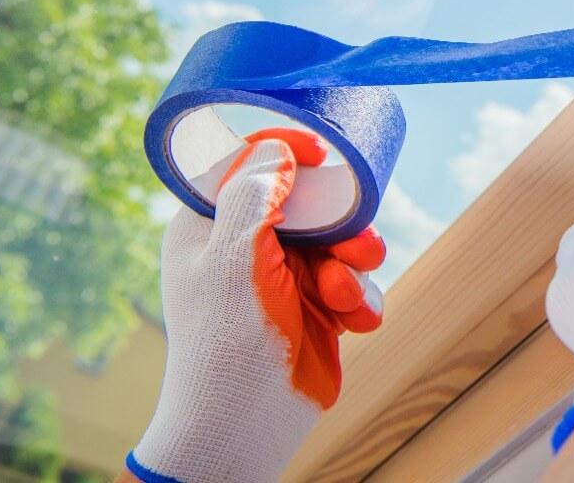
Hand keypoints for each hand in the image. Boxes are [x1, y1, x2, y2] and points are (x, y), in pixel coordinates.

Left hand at [128, 128, 384, 482]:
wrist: (247, 423)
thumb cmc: (226, 340)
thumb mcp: (232, 256)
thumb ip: (254, 193)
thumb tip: (277, 149)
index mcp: (211, 225)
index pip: (248, 163)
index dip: (286, 151)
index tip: (322, 154)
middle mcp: (248, 246)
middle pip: (312, 202)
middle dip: (341, 224)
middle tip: (353, 244)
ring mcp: (286, 278)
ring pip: (342, 242)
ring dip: (353, 268)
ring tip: (343, 298)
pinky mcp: (319, 309)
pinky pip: (357, 284)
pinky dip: (362, 302)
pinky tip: (354, 324)